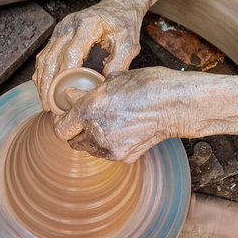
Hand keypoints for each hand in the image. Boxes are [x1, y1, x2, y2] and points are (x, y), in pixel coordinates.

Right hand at [33, 0, 144, 110]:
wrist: (118, 5)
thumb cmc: (124, 24)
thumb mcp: (129, 44)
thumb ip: (118, 65)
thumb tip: (103, 88)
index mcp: (88, 25)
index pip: (71, 54)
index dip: (65, 77)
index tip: (63, 98)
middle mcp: (69, 24)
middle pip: (51, 58)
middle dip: (48, 85)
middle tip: (49, 107)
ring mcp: (61, 28)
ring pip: (44, 57)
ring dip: (42, 82)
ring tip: (45, 103)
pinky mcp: (57, 34)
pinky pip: (45, 55)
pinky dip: (42, 74)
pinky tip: (44, 90)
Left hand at [54, 67, 193, 162]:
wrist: (176, 104)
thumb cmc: (148, 86)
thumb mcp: (113, 80)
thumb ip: (88, 93)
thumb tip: (72, 96)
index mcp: (88, 110)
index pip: (60, 128)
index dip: (62, 122)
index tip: (67, 115)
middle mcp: (95, 133)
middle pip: (72, 142)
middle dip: (76, 131)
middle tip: (86, 119)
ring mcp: (110, 149)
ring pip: (89, 149)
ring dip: (91, 139)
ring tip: (107, 123)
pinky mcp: (124, 158)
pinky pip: (107, 153)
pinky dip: (108, 145)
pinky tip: (121, 131)